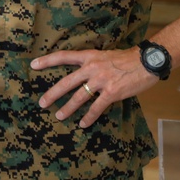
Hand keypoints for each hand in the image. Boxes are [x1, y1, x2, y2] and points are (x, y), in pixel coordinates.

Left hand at [31, 47, 158, 127]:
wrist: (146, 61)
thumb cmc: (127, 59)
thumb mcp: (105, 55)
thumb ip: (92, 63)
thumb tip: (82, 72)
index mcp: (89, 56)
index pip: (63, 56)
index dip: (47, 60)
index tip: (33, 65)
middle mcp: (92, 68)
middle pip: (66, 82)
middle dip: (52, 93)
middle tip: (42, 102)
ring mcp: (101, 81)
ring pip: (79, 97)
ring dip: (68, 108)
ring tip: (59, 116)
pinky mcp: (111, 92)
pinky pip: (96, 107)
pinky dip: (89, 117)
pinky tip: (82, 124)